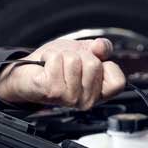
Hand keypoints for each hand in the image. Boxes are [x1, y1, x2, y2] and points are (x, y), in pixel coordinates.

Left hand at [0, 38, 126, 109]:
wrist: (28, 71)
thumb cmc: (57, 64)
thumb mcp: (85, 51)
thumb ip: (101, 48)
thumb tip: (101, 47)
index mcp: (99, 94)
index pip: (118, 81)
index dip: (106, 65)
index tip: (91, 64)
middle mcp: (86, 101)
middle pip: (94, 64)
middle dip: (79, 55)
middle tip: (68, 64)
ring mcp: (69, 98)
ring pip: (74, 61)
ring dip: (62, 55)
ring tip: (56, 65)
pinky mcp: (52, 91)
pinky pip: (57, 60)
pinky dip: (50, 56)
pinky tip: (46, 66)